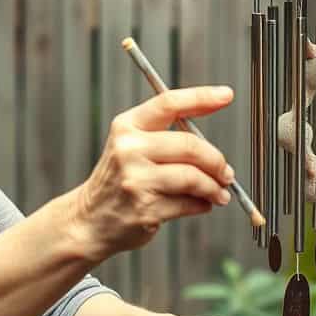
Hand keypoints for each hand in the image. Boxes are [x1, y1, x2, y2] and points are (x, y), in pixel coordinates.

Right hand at [69, 86, 235, 257]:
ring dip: (214, 187)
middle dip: (216, 161)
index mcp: (127, 126)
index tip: (226, 95)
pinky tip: (201, 204)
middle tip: (226, 172)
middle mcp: (128, 149)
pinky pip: (188, 203)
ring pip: (193, 177)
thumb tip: (213, 147)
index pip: (169, 103)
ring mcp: (136, 180)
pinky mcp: (145, 208)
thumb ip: (166, 138)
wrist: (89, 220)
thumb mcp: (131, 147)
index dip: (201, 97)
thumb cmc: (119, 180)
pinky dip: (202, 205)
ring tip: (219, 193)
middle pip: (189, 145)